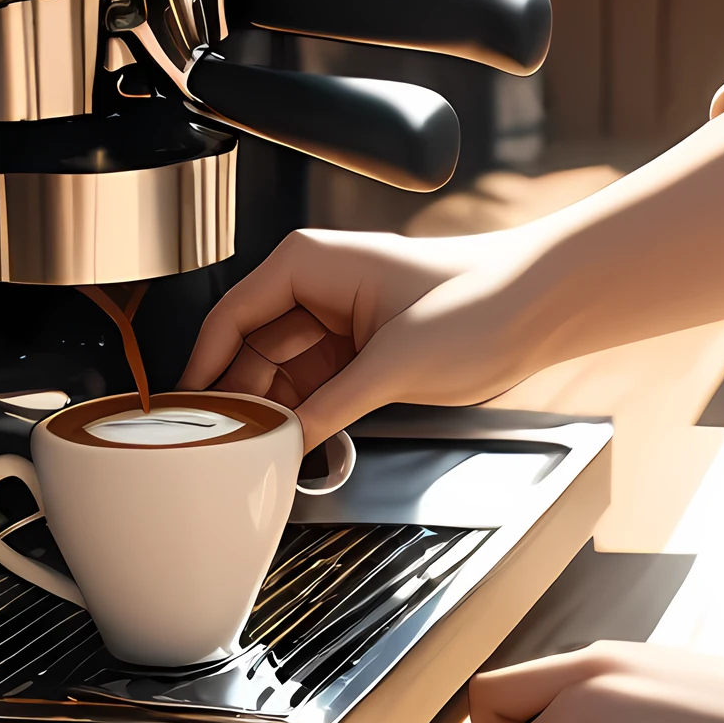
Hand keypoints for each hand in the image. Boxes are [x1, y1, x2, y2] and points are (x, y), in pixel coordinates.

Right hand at [182, 225, 536, 443]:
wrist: (541, 304)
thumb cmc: (480, 299)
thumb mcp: (393, 363)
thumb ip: (329, 407)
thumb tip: (282, 445)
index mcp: (310, 262)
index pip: (231, 316)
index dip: (203, 368)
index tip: (183, 415)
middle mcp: (319, 286)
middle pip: (251, 350)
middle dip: (239, 402)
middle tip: (221, 455)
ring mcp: (341, 321)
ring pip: (281, 374)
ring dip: (272, 415)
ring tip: (255, 460)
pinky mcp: (364, 353)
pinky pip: (314, 387)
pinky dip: (303, 417)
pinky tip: (293, 448)